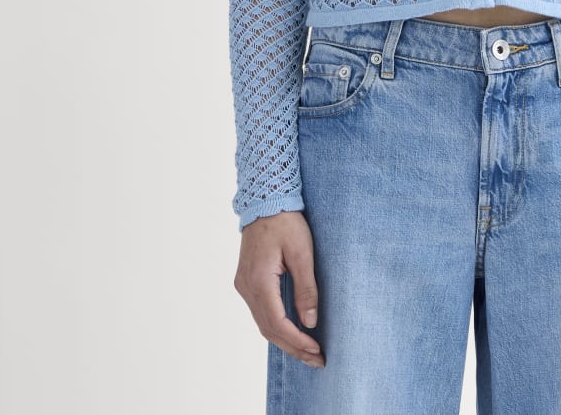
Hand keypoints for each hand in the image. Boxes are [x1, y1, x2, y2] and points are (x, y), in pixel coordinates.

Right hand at [234, 210, 324, 366]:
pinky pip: (261, 312)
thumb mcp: (302, 252)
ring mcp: (243, 285)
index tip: (317, 351)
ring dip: (285, 340)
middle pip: (269, 329)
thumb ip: (306, 288)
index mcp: (259, 281)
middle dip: (293, 347)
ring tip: (307, 352)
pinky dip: (276, 326)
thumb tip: (310, 322)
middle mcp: (246, 288)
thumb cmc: (285, 222)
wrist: (265, 200)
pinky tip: (291, 332)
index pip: (278, 323)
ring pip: (263, 323)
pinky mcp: (247, 281)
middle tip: (317, 360)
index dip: (297, 341)